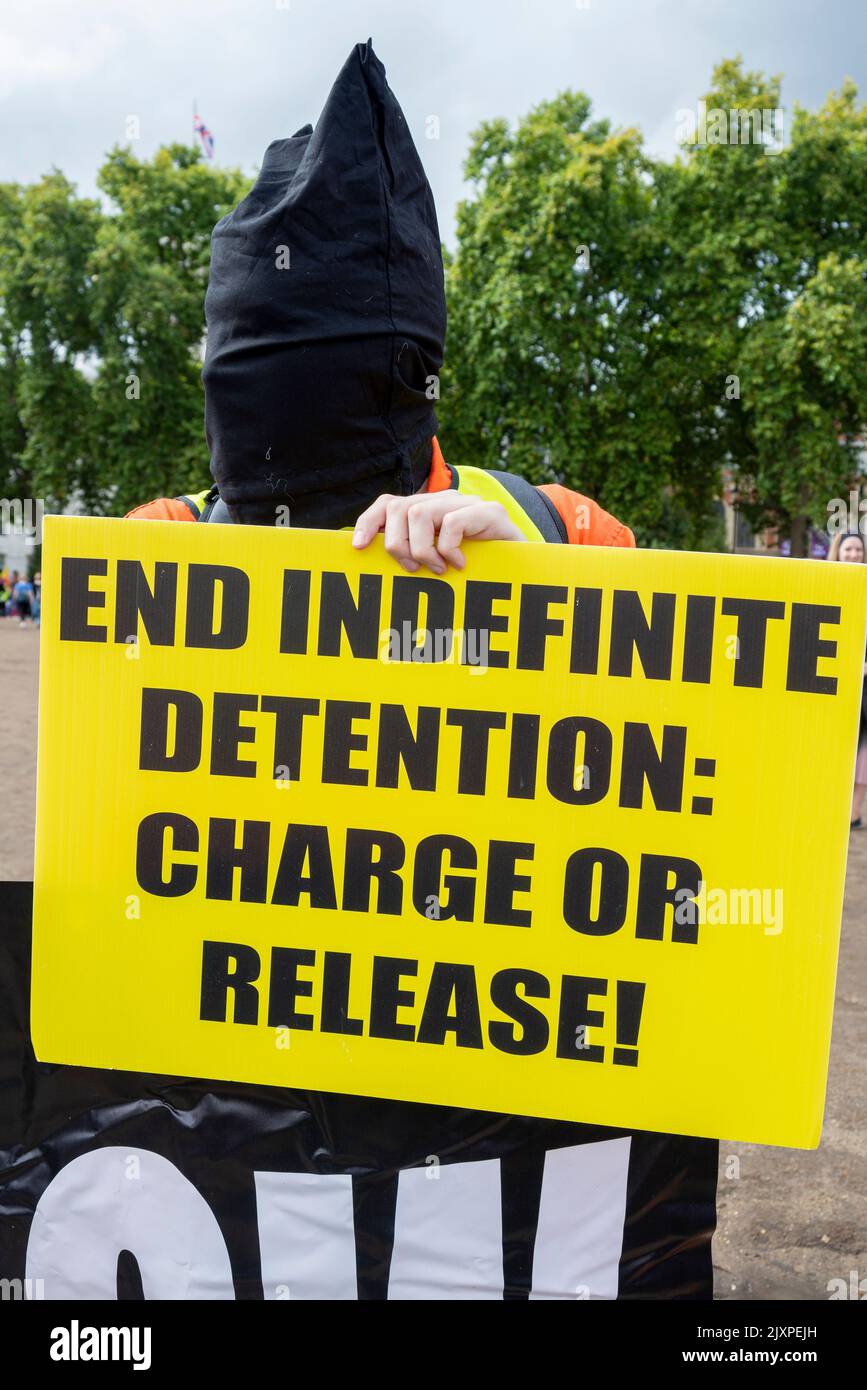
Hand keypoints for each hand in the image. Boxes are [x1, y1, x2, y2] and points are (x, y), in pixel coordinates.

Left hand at [352, 490, 525, 573]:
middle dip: (396, 544)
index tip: (356, 547)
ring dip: (422, 550)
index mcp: (428, 510)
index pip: (387, 504)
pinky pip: (451, 524)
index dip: (367, 522)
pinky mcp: (489, 512)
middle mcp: (444, 501)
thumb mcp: (437, 563)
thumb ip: (410, 555)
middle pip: (398, 508)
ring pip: (419, 514)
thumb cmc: (476, 571)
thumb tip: (368, 559)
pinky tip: (459, 565)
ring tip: (438, 569)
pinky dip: (448, 550)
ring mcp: (467, 504)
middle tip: (411, 569)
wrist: (527, 569)